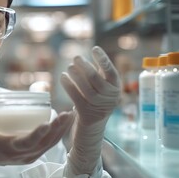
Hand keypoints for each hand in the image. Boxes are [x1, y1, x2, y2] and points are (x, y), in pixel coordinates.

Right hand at [0, 101, 73, 177]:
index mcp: (8, 148)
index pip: (27, 142)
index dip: (38, 134)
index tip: (48, 123)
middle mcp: (21, 154)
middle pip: (44, 143)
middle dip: (57, 128)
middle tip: (67, 114)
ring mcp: (27, 156)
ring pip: (49, 145)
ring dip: (61, 131)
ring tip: (70, 115)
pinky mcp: (30, 155)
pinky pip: (47, 146)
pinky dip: (57, 135)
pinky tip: (64, 123)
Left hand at [60, 46, 120, 174]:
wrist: (93, 129)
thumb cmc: (97, 102)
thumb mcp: (103, 89)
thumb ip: (100, 74)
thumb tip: (93, 54)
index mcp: (116, 88)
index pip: (111, 72)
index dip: (103, 60)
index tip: (94, 48)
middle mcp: (109, 98)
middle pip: (95, 79)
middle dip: (85, 66)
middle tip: (76, 57)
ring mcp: (98, 106)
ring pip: (85, 87)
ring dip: (76, 75)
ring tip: (68, 66)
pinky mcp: (86, 113)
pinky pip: (75, 96)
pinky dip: (68, 85)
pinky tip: (62, 77)